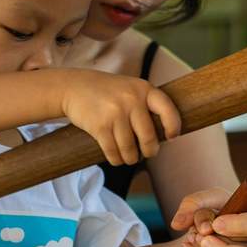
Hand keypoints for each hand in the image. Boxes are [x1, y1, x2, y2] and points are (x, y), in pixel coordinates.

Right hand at [60, 70, 180, 165]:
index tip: (171, 137)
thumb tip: (163, 134)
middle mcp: (131, 99)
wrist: (73, 86)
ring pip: (130, 149)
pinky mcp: (100, 126)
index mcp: (144, 89)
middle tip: (147, 153)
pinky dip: (116, 159)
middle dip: (149, 151)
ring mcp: (115, 112)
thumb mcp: (130, 88)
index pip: (167, 109)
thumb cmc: (107, 91)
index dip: (173, 126)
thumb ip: (146, 104)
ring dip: (131, 159)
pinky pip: (113, 152)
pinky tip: (117, 158)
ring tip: (130, 158)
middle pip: (148, 137)